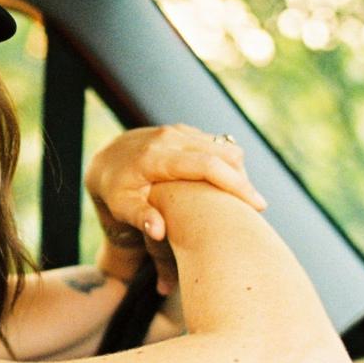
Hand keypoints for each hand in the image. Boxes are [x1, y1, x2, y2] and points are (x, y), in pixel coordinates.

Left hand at [86, 125, 265, 291]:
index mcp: (157, 157)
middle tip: (256, 208)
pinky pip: (215, 144)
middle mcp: (170, 138)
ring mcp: (178, 131)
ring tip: (241, 199)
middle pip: (223, 153)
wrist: (106, 161)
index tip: (257, 205)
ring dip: (238, 171)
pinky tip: (226, 186)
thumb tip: (158, 231)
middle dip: (244, 179)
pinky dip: (226, 162)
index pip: (206, 166)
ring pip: (223, 146)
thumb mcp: (121, 206)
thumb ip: (139, 217)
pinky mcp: (184, 131)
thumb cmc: (115, 191)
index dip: (235, 184)